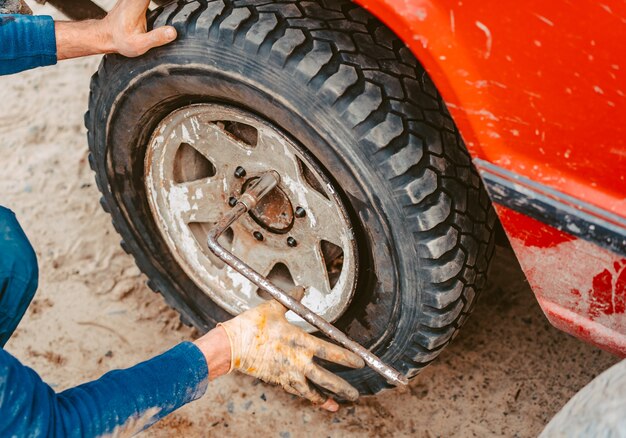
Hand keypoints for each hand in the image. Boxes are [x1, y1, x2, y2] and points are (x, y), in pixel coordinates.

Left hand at [100, 0, 176, 56]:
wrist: (105, 35)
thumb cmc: (120, 40)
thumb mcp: (139, 44)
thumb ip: (156, 38)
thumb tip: (173, 32)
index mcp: (136, 5)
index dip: (165, 0)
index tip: (177, 3)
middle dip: (166, 2)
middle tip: (180, 5)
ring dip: (162, 2)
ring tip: (175, 6)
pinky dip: (157, 2)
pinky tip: (165, 6)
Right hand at [218, 288, 364, 411]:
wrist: (230, 345)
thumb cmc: (251, 325)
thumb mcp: (273, 307)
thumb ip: (291, 299)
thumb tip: (301, 288)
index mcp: (299, 341)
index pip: (330, 351)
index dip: (347, 357)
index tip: (359, 362)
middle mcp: (296, 361)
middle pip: (325, 378)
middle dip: (342, 387)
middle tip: (355, 394)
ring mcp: (287, 373)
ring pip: (311, 390)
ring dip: (326, 398)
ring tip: (338, 405)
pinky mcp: (278, 380)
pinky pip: (297, 391)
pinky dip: (308, 396)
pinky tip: (316, 400)